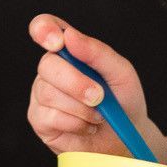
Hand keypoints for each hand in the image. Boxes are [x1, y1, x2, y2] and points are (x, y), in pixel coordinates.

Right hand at [27, 14, 150, 157]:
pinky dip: (76, 123)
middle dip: (77, 83)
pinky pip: (50, 117)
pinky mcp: (39, 120)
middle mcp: (52, 70)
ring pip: (49, 94)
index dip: (44, 29)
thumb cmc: (124, 101)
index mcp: (70, 51)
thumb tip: (70, 36)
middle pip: (48, 65)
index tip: (58, 42)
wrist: (126, 138)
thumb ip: (97, 52)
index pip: (46, 28)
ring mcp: (42, 95)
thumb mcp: (121, 73)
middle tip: (99, 97)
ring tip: (99, 114)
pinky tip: (87, 126)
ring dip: (82, 108)